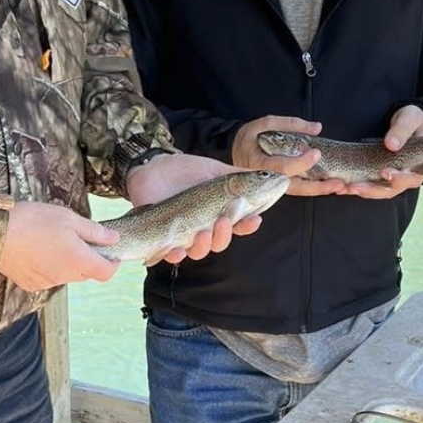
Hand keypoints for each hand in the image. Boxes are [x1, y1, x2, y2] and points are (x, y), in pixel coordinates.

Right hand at [0, 202, 119, 289]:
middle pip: (86, 273)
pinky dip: (48, 267)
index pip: (106, 273)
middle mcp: (64, 276)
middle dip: (87, 259)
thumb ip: (94, 232)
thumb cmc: (31, 221)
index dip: (112, 264)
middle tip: (76, 238)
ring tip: (51, 241)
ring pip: (66, 275)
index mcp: (77, 260)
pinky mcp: (31, 284)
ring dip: (66, 262)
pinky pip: (48, 278)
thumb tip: (114, 239)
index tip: (110, 253)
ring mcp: (47, 283)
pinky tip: (37, 251)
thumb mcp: (68, 218)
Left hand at [125, 151, 262, 263]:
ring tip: (203, 232)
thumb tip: (270, 174)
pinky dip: (175, 255)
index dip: (248, 226)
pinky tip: (178, 250)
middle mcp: (204, 229)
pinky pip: (170, 255)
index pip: (238, 226)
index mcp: (219, 215)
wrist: (152, 167)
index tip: (255, 219)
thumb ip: (237, 175)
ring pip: (198, 252)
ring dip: (203, 246)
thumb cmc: (185, 170)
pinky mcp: (163, 239)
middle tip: (223, 221)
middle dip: (224, 235)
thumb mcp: (213, 169)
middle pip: (219, 243)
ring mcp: (183, 236)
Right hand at [232, 115, 350, 197]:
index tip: (316, 153)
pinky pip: (294, 189)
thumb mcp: (264, 123)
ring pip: (295, 192)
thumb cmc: (248, 136)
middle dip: (316, 187)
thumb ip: (290, 123)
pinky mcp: (275, 187)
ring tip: (336, 186)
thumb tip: (317, 128)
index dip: (300, 162)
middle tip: (336, 183)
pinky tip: (325, 185)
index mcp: (258, 162)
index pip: (282, 167)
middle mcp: (264, 179)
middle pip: (292, 187)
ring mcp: (269, 186)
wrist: (232, 149)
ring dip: (317, 191)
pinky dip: (310, 188)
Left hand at [342, 105, 422, 200]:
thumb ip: (403, 129)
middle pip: (389, 190)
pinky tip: (340, 186)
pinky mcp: (377, 175)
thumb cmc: (412, 121)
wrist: (405, 122)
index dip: (399, 179)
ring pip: (376, 191)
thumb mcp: (411, 118)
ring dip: (360, 191)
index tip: (386, 173)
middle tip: (354, 187)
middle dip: (371, 190)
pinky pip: (367, 184)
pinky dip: (354, 186)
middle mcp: (404, 177)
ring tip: (342, 188)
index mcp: (418, 166)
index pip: (410, 179)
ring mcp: (390, 178)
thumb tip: (391, 144)